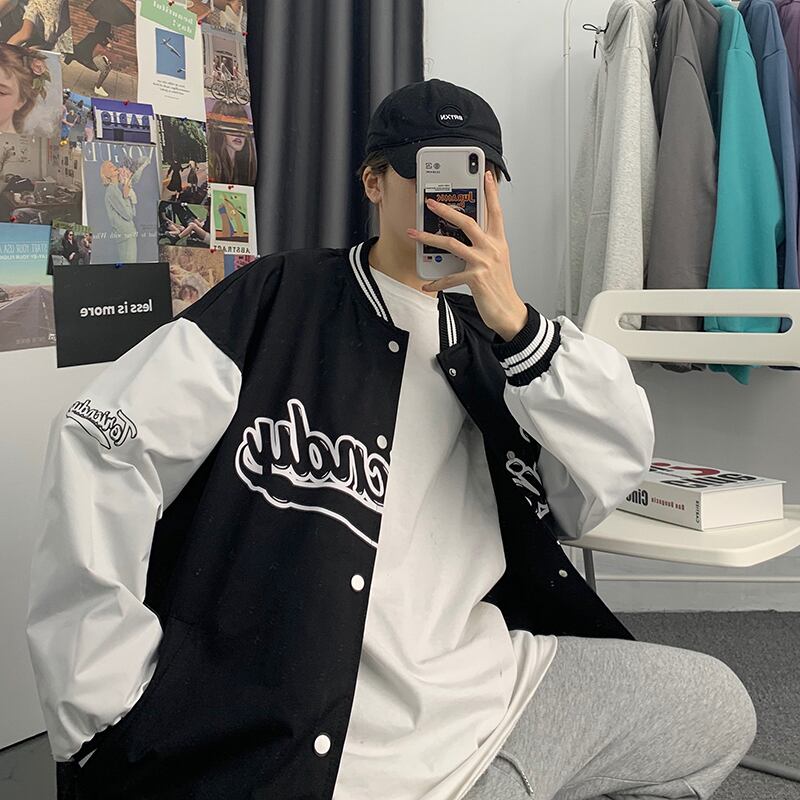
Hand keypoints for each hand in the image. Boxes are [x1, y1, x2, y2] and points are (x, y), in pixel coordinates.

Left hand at [406, 170, 527, 340]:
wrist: (508, 311)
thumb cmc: (500, 287)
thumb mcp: (496, 261)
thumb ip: (483, 246)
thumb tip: (463, 238)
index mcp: (498, 242)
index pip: (496, 212)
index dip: (491, 193)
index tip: (486, 176)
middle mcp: (492, 248)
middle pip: (467, 222)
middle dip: (446, 210)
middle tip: (430, 203)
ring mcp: (484, 262)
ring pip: (452, 244)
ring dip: (429, 238)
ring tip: (414, 235)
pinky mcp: (476, 278)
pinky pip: (450, 277)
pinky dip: (436, 282)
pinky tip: (426, 285)